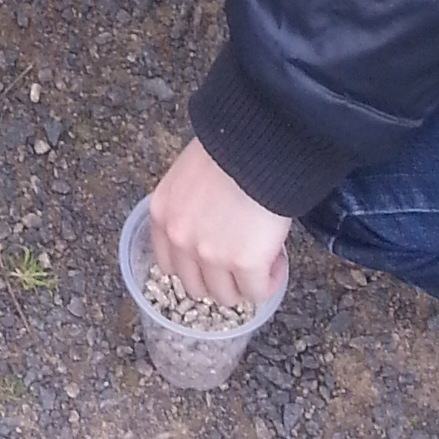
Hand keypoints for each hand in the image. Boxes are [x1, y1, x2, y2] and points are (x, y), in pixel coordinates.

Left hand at [146, 138, 290, 313]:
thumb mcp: (192, 173)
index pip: (168, 263)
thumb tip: (210, 224)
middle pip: (195, 286)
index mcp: (162, 213)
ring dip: (245, 283)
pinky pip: (257, 294)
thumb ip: (190, 205)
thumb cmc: (232, 147)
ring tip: (264, 259)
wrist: (258, 142)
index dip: (196, 265)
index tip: (216, 258)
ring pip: (226, 296)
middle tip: (242, 260)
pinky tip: (277, 261)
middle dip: (220, 278)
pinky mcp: (245, 264)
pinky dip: (269, 283)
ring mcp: (210, 255)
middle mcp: (179, 238)